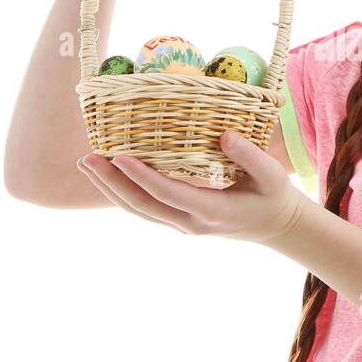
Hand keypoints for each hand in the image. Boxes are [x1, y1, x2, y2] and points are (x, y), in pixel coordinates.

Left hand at [76, 129, 305, 246]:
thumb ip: (250, 156)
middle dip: (112, 183)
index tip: (119, 157)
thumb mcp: (272, 175)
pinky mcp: (177, 220)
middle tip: (87, 158)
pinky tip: (107, 174)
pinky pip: (143, 208)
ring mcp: (181, 225)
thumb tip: (224, 134)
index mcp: (212, 211)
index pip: (169, 194)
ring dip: (109, 189)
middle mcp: (190, 223)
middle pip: (142, 206)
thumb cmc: (273, 196)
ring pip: (138, 210)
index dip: (142, 177)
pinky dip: (121, 192)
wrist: (275, 227)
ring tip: (86, 164)